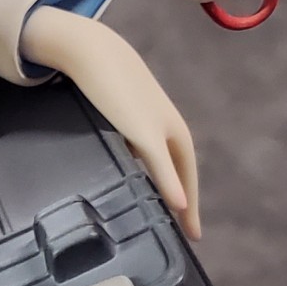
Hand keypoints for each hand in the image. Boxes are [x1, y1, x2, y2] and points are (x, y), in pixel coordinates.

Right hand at [19, 8, 202, 240]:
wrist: (93, 52)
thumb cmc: (99, 80)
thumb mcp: (112, 115)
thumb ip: (118, 136)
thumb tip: (112, 159)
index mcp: (161, 123)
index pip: (179, 163)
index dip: (183, 190)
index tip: (185, 217)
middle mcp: (167, 126)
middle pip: (185, 172)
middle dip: (190, 204)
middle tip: (193, 233)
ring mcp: (159, 128)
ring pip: (179, 171)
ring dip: (186, 200)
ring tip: (189, 226)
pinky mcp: (145, 128)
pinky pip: (163, 162)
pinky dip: (172, 183)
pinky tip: (179, 204)